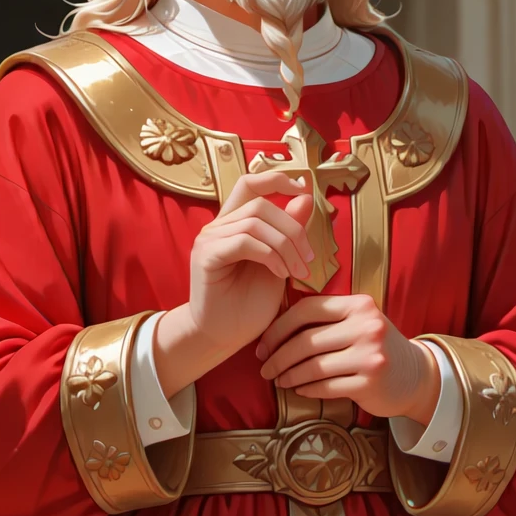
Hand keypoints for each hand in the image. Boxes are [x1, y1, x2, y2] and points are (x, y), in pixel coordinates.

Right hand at [154, 172, 314, 396]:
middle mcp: (218, 226)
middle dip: (293, 228)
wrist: (226, 337)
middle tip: (310, 258)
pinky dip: (269, 255)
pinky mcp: (206, 256)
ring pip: (255, 222)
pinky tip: (279, 273)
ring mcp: (209, 239)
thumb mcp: (280, 262)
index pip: (250, 183)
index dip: (276, 178)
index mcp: (234, 223)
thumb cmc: (250, 304)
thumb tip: (304, 198)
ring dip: (285, 245)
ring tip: (298, 271)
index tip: (303, 188)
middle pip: (260, 203)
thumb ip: (289, 231)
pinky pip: (244, 242)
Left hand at [257, 294, 440, 422]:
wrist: (415, 375)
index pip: (308, 309)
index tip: (264, 344)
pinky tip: (299, 389)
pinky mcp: (369, 383)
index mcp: (359, 305)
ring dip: (289, 376)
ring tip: (278, 380)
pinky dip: (307, 389)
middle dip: (278, 357)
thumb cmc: (376, 346)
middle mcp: (366, 327)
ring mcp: (370, 356)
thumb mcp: (359, 321)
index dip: (279, 327)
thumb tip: (275, 328)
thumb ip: (328, 318)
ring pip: (313, 366)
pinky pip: (326, 386)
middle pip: (306, 341)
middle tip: (264, 368)